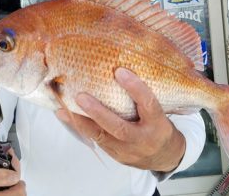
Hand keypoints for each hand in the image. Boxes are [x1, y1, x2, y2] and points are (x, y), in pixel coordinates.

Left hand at [56, 68, 185, 171]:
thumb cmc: (160, 126)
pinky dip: (80, 127)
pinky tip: (66, 116)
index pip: (148, 104)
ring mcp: (127, 150)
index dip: (135, 87)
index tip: (120, 71)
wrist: (165, 157)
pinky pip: (96, 140)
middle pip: (119, 127)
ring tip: (63, 108)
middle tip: (81, 97)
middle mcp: (142, 139)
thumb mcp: (160, 112)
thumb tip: (121, 70)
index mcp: (158, 124)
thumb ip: (144, 97)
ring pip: (102, 136)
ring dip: (81, 121)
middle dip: (98, 112)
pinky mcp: (116, 155)